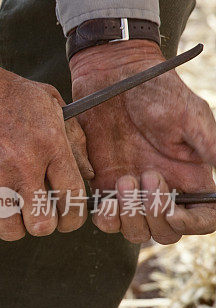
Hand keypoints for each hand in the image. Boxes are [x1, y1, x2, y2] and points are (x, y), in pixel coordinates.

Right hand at [0, 59, 91, 240]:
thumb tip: (88, 173)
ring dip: (11, 225)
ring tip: (7, 210)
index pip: (73, 200)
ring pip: (12, 232)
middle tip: (33, 213)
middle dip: (41, 224)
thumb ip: (73, 136)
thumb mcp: (46, 101)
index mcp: (50, 144)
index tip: (65, 217)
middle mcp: (24, 166)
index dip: (73, 217)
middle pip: (43, 225)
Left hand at [71, 39, 215, 243]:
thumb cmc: (155, 90)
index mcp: (191, 175)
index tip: (175, 210)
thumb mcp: (188, 114)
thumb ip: (208, 146)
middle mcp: (163, 188)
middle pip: (167, 231)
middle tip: (147, 177)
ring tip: (123, 179)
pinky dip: (105, 217)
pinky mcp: (103, 184)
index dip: (193, 223)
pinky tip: (104, 198)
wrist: (113, 76)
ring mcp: (132, 189)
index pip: (204, 216)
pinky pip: (105, 219)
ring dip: (130, 216)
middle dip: (156, 216)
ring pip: (136, 230)